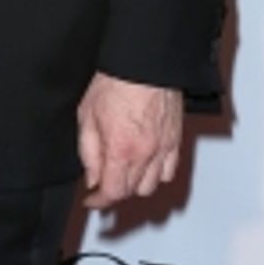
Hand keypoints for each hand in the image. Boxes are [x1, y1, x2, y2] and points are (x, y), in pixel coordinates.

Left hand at [76, 72, 181, 208]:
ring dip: (136, 185)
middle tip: (103, 185)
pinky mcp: (176, 139)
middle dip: (115, 192)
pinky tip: (146, 167)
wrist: (144, 62)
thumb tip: (92, 177)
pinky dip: (157, 175)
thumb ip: (88, 152)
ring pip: (152, 185)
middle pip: (132, 192)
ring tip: (124, 176)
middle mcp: (146, 153)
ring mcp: (163, 147)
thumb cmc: (116, 81)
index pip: (112, 193)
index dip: (99, 202)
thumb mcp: (86, 116)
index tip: (92, 200)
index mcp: (121, 150)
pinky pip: (170, 171)